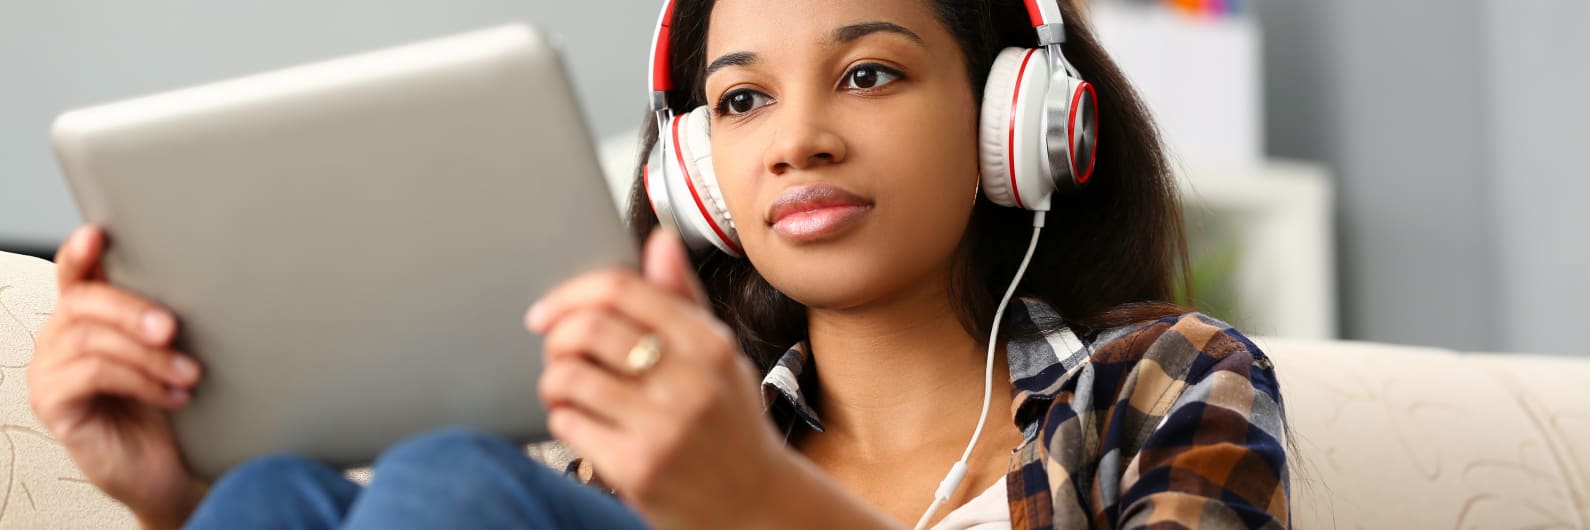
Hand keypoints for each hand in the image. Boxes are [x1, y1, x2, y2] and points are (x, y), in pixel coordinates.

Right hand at [27, 227, 206, 529]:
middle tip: (173, 328)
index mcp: (88, 315)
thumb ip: (169, 314)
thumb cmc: (173, 403)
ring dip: (148, 354)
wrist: (173, 467)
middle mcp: (60, 337)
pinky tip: (173, 396)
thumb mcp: (176, 350)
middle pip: (84, 301)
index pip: (75, 272)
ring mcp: (49, 370)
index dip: (80, 251)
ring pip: (91, 339)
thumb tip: (203, 273)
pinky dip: (139, 381)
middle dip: (133, 309)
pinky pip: (91, 375)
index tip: (97, 233)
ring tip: (190, 374)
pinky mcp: (51, 404)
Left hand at [527, 229, 789, 528]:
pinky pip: (568, 423)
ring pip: (569, 377)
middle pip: (588, 329)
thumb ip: (683, 299)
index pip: (623, 290)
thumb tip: (659, 239)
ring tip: (567, 389)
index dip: (572, 293)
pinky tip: (582, 423)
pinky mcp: (638, 468)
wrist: (754, 506)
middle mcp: (690, 382)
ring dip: (553, 380)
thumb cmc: (729, 424)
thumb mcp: (719, 357)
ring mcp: (664, 428)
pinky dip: (562, 418)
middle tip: (557, 353)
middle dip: (556, 338)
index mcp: (709, 344)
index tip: (548, 311)